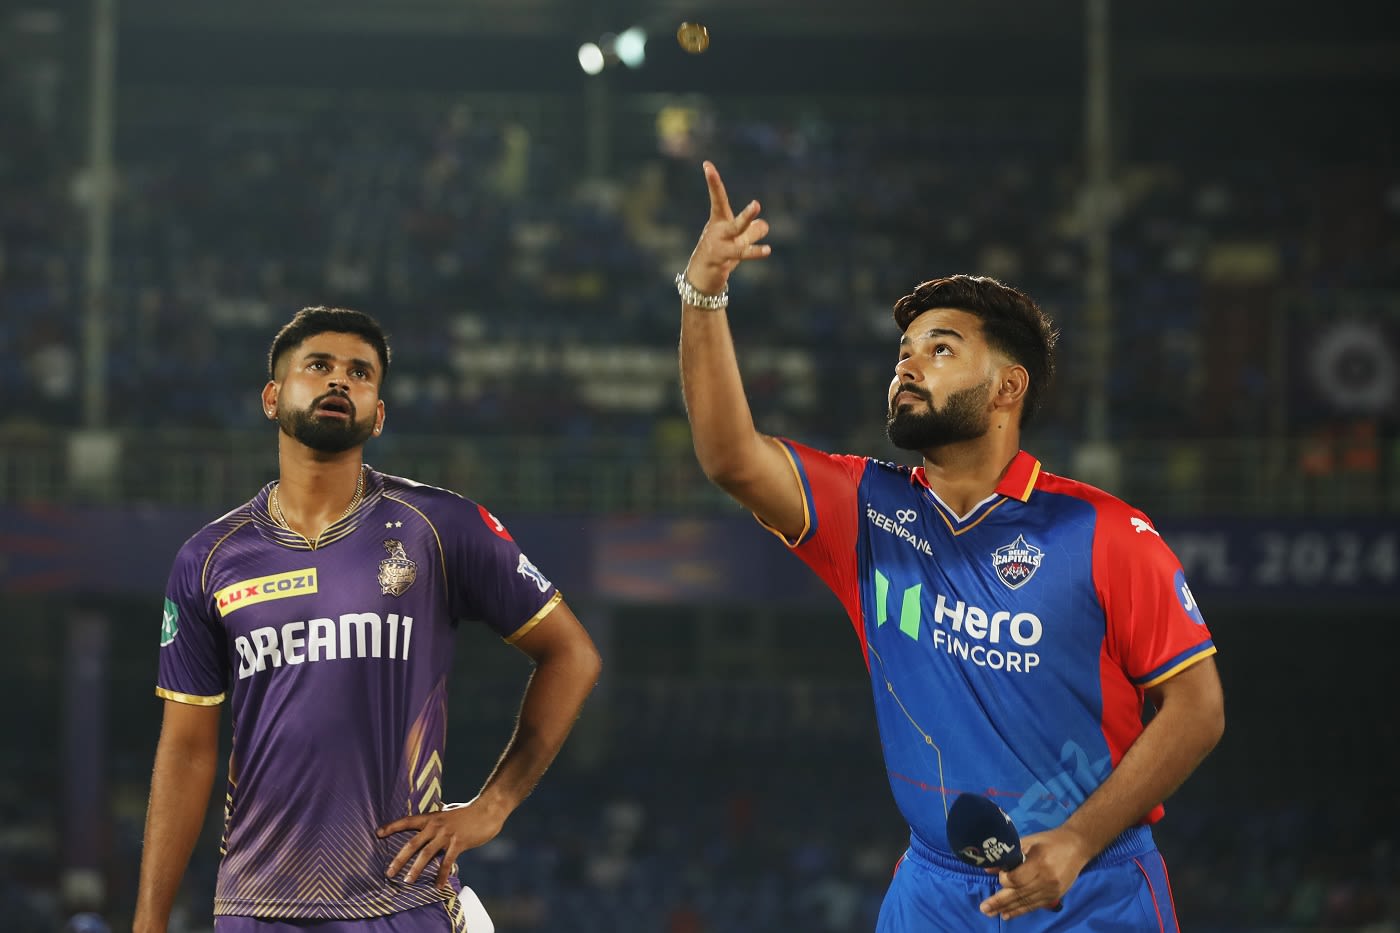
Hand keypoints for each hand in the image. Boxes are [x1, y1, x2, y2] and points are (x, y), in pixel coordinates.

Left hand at [377, 798, 507, 889]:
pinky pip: (447, 862)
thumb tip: (439, 807)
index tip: (378, 833)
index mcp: (431, 818)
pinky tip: (438, 885)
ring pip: (426, 854)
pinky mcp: (458, 843)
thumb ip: (441, 813)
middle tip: (389, 872)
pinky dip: (441, 874)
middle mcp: (435, 826)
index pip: (407, 821)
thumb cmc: (469, 811)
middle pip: (412, 843)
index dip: (392, 827)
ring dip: (416, 869)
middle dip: (399, 859)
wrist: (487, 810)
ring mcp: (446, 835)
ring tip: (408, 881)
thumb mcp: (450, 810)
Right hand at [683, 161, 771, 295]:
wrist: (702, 278)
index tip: (706, 164)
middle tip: (754, 199)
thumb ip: (751, 232)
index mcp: (719, 221)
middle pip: (728, 212)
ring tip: (759, 213)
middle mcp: (718, 230)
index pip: (717, 198)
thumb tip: (764, 224)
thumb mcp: (736, 241)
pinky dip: (754, 251)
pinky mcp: (722, 258)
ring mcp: (719, 244)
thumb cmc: (719, 255)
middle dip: (738, 203)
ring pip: (736, 232)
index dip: (713, 181)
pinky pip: (741, 253)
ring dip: (747, 220)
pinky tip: (767, 250)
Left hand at [978, 827, 1089, 919]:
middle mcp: (1046, 880)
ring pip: (1025, 902)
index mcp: (1039, 863)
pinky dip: (1020, 911)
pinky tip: (1007, 914)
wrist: (1077, 847)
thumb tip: (989, 868)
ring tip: (991, 913)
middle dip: (999, 901)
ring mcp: (1051, 890)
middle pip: (1019, 893)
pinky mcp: (1055, 896)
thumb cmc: (1051, 841)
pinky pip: (1034, 906)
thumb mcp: (1029, 842)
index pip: (1016, 879)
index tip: (1000, 875)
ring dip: (1007, 908)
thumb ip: (1010, 855)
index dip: (1004, 879)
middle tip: (984, 908)